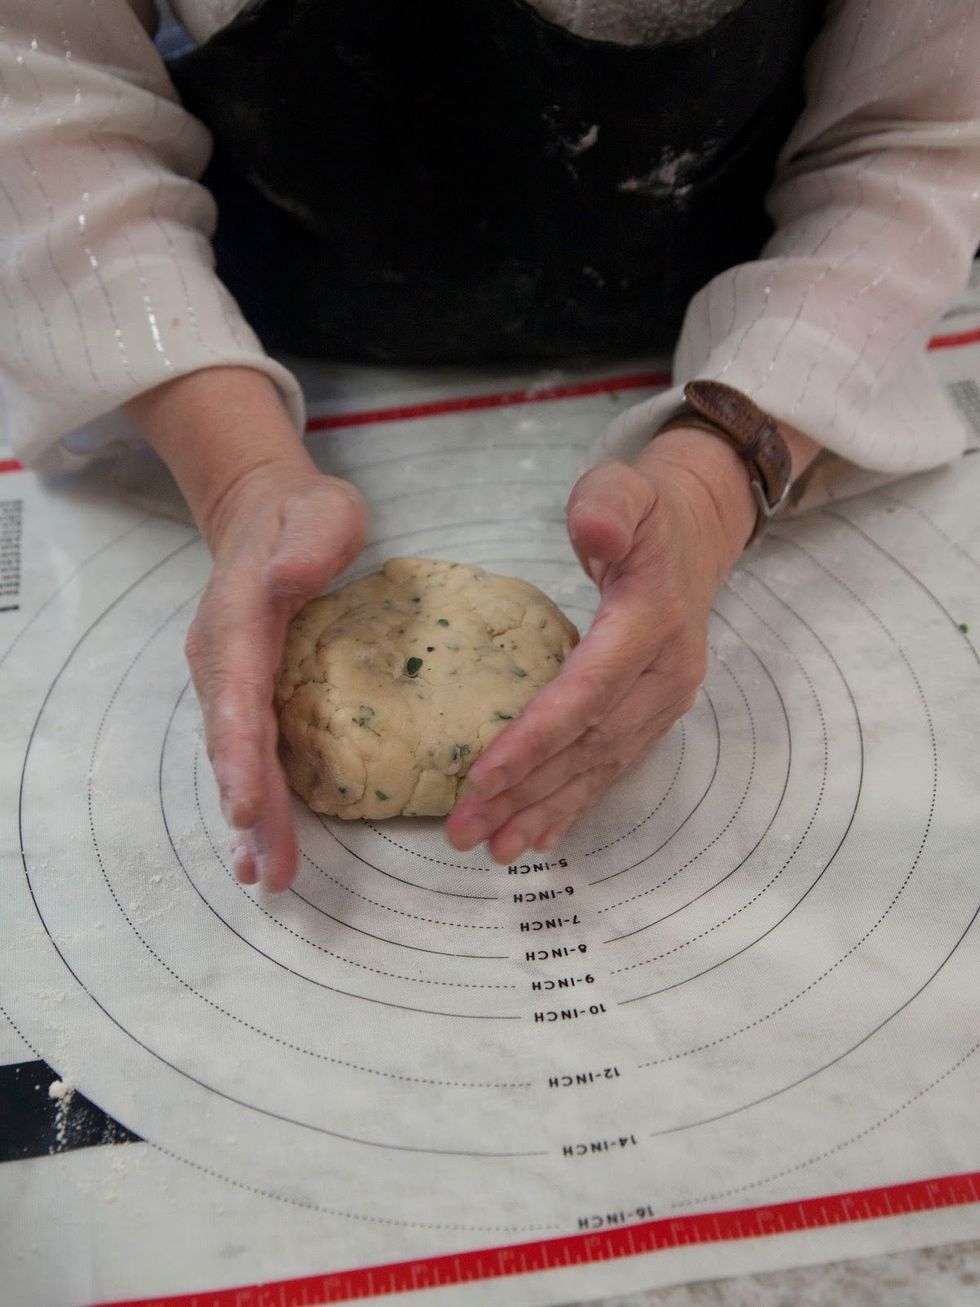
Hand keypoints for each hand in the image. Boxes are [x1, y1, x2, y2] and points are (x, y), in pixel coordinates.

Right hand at [126, 366, 365, 891]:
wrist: (264, 512)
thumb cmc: (303, 514)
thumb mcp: (322, 511)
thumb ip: (309, 544)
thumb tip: (286, 581)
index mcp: (240, 618)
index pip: (237, 691)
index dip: (241, 752)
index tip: (246, 804)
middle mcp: (223, 659)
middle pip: (234, 741)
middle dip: (251, 805)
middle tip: (265, 869)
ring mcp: (230, 678)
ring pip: (239, 755)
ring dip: (254, 817)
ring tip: (266, 875)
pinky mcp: (246, 693)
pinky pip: (251, 750)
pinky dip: (259, 797)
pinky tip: (269, 846)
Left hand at [444, 429, 757, 863]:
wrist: (696, 535)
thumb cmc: (644, 511)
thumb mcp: (625, 487)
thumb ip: (607, 505)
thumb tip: (593, 532)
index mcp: (651, 620)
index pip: (589, 690)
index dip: (537, 737)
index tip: (482, 776)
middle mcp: (666, 672)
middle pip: (589, 744)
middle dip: (525, 792)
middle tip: (465, 833)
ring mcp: (665, 700)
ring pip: (600, 766)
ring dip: (544, 811)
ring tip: (492, 849)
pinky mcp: (654, 715)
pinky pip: (612, 767)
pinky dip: (574, 804)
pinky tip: (537, 837)